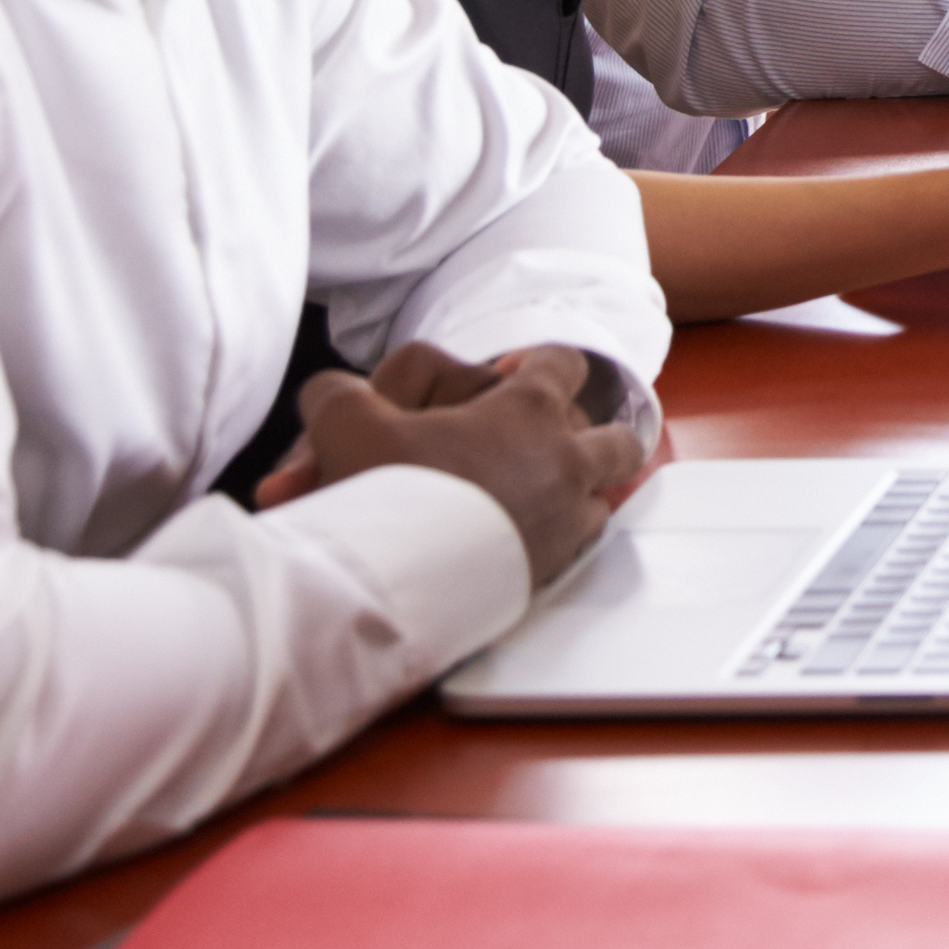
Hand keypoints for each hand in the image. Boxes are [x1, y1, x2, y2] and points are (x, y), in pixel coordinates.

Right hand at [257, 340, 647, 581]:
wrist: (400, 584)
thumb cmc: (387, 492)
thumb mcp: (345, 424)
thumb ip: (339, 394)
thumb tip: (332, 393)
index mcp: (530, 410)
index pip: (563, 364)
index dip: (544, 364)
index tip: (523, 372)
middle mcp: (566, 461)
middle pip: (616, 439)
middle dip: (593, 437)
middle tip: (554, 444)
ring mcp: (567, 520)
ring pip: (601, 496)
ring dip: (576, 493)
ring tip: (536, 498)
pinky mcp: (552, 570)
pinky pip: (575, 545)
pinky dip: (556, 539)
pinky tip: (517, 542)